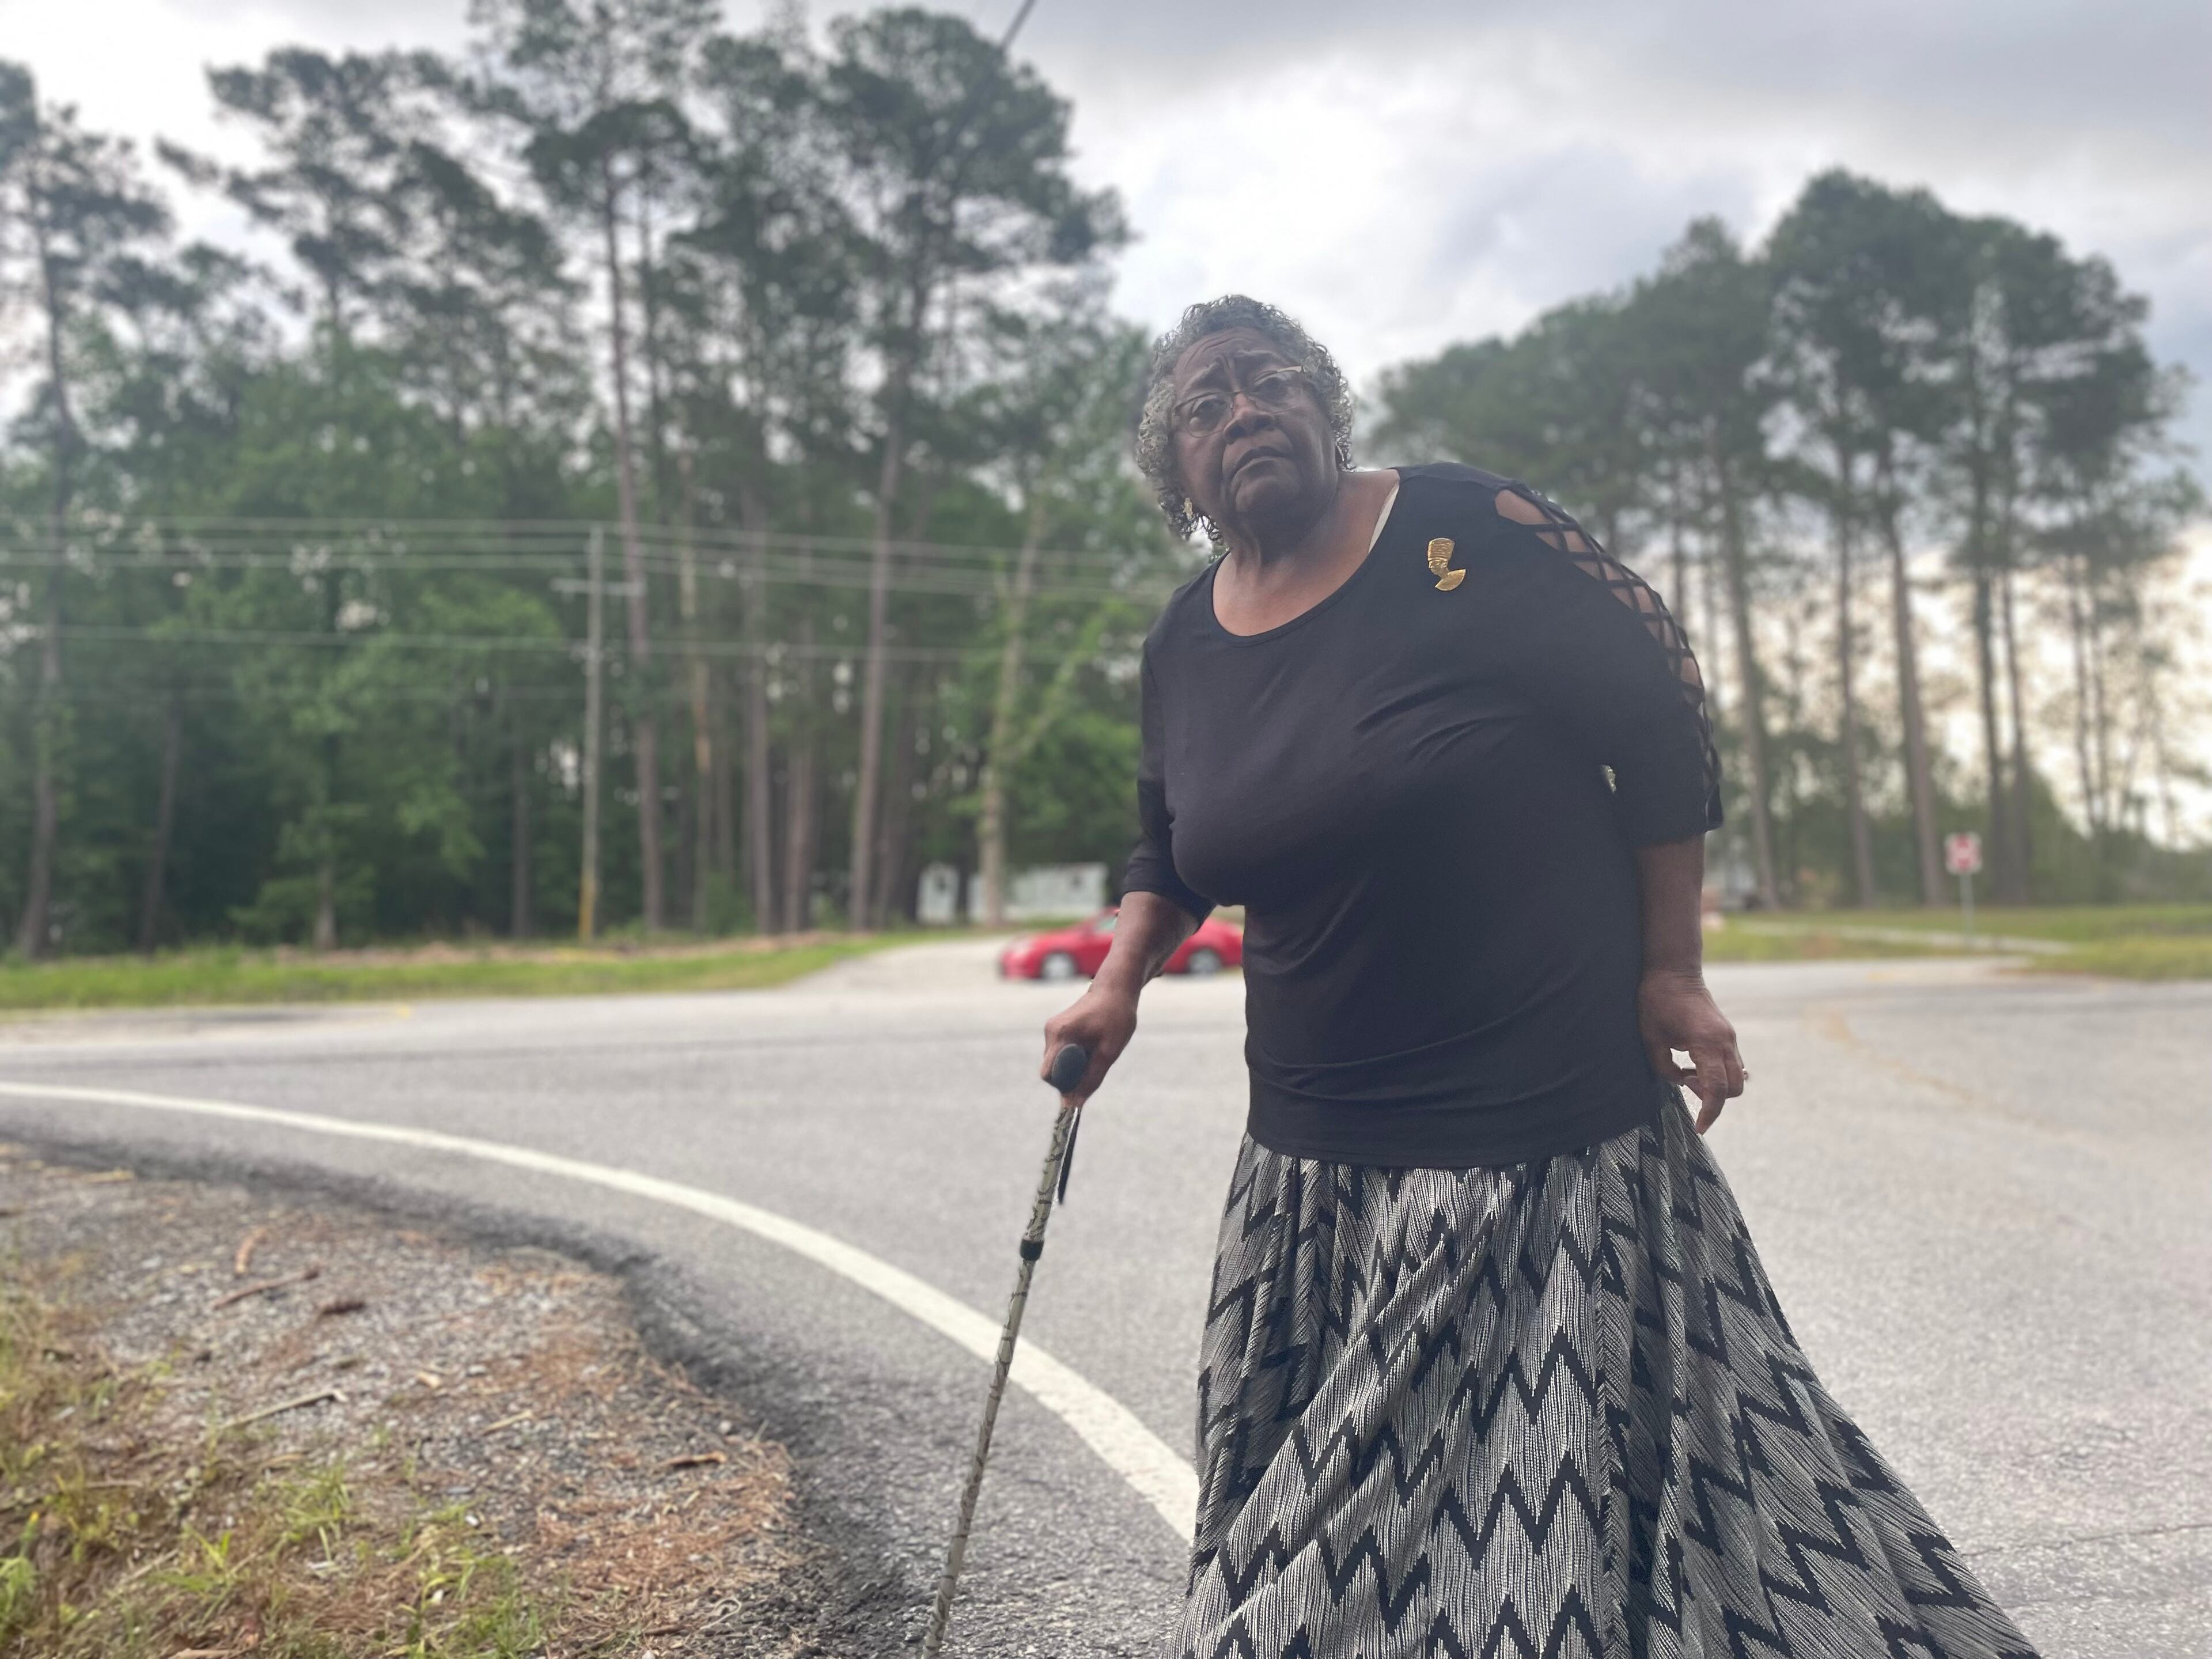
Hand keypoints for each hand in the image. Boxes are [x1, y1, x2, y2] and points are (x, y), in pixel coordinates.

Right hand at [1040, 981, 1138, 1104]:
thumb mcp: (1109, 1051)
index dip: (1065, 1085)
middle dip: (1071, 1076)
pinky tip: (1091, 1045)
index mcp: (1061, 1034)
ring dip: (1074, 1066)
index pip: (1049, 1074)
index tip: (1085, 1083)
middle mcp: (1051, 1032)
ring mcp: (1052, 1030)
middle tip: (1096, 1064)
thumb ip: (1091, 1078)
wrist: (1115, 989)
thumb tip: (1075, 1104)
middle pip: (1051, 1071)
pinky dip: (1074, 1058)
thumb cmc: (1116, 1017)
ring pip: (1056, 1064)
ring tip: (1096, 1051)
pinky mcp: (1056, 1030)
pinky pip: (1060, 1054)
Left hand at [1639, 967, 1745, 1133]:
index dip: (1710, 1113)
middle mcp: (1725, 1042)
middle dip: (1712, 1098)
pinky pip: (1731, 1065)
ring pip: (1736, 1077)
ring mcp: (1729, 1038)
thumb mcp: (1651, 1039)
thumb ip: (1665, 1068)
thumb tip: (1679, 1081)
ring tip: (1686, 1071)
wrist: (1673, 971)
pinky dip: (1716, 1073)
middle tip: (1684, 1082)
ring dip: (1714, 1085)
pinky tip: (1693, 1064)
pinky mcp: (1727, 1035)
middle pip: (1733, 1088)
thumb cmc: (1657, 1002)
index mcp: (1707, 1043)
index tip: (1700, 1128)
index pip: (1717, 1089)